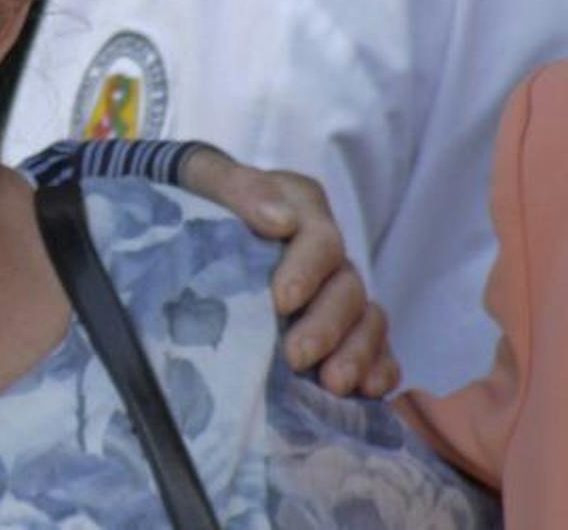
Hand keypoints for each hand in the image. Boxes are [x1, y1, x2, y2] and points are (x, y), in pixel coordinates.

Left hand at [180, 147, 398, 395]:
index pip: (321, 240)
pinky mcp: (343, 323)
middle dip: (326, 326)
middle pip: (347, 288)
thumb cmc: (197, 195)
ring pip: (367, 320)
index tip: (281, 301)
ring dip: (356, 354)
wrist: (190, 215)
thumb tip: (280, 221)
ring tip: (333, 384)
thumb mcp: (204, 176)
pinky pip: (378, 346)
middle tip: (295, 356)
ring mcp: (338, 287)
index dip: (307, 272)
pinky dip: (378, 368)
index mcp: (302, 208)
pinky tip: (367, 391)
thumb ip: (238, 187)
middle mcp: (328, 249)